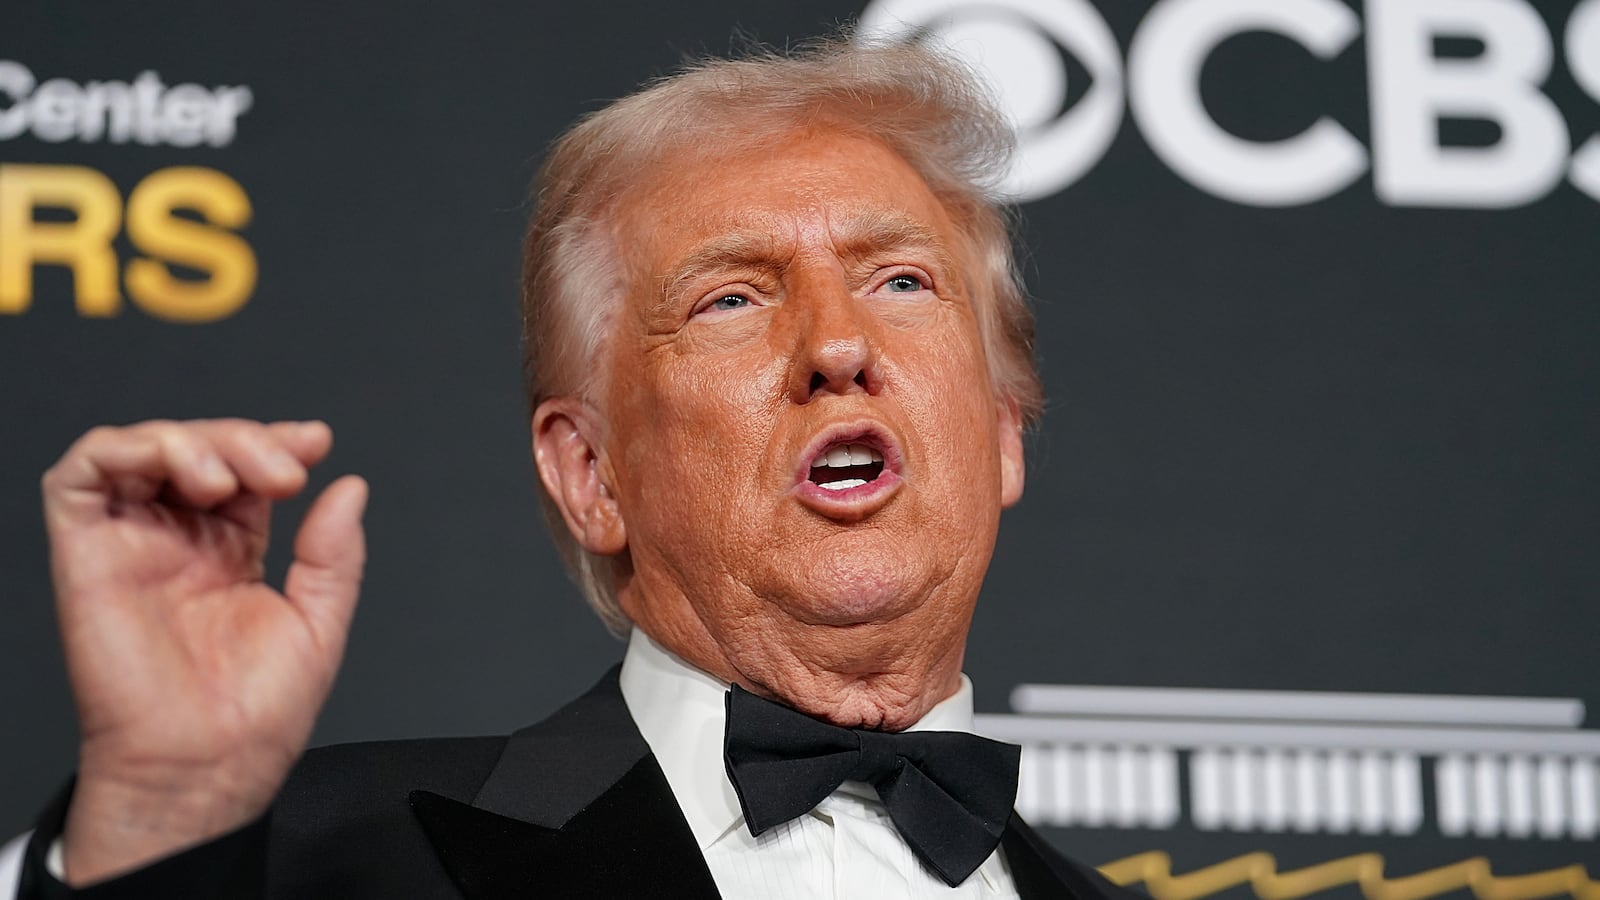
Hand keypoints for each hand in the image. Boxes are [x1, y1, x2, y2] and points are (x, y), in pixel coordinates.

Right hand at [41, 419, 367, 884]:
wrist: (207, 766)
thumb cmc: (253, 717)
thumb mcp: (319, 621)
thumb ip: (333, 553)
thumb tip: (350, 487)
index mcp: (228, 555)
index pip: (243, 469)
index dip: (274, 442)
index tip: (316, 442)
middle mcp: (177, 544)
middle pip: (198, 449)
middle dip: (245, 439)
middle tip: (284, 470)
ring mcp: (130, 545)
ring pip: (141, 448)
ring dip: (193, 439)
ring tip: (235, 478)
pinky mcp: (86, 554)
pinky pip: (81, 475)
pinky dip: (129, 447)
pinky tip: (186, 472)